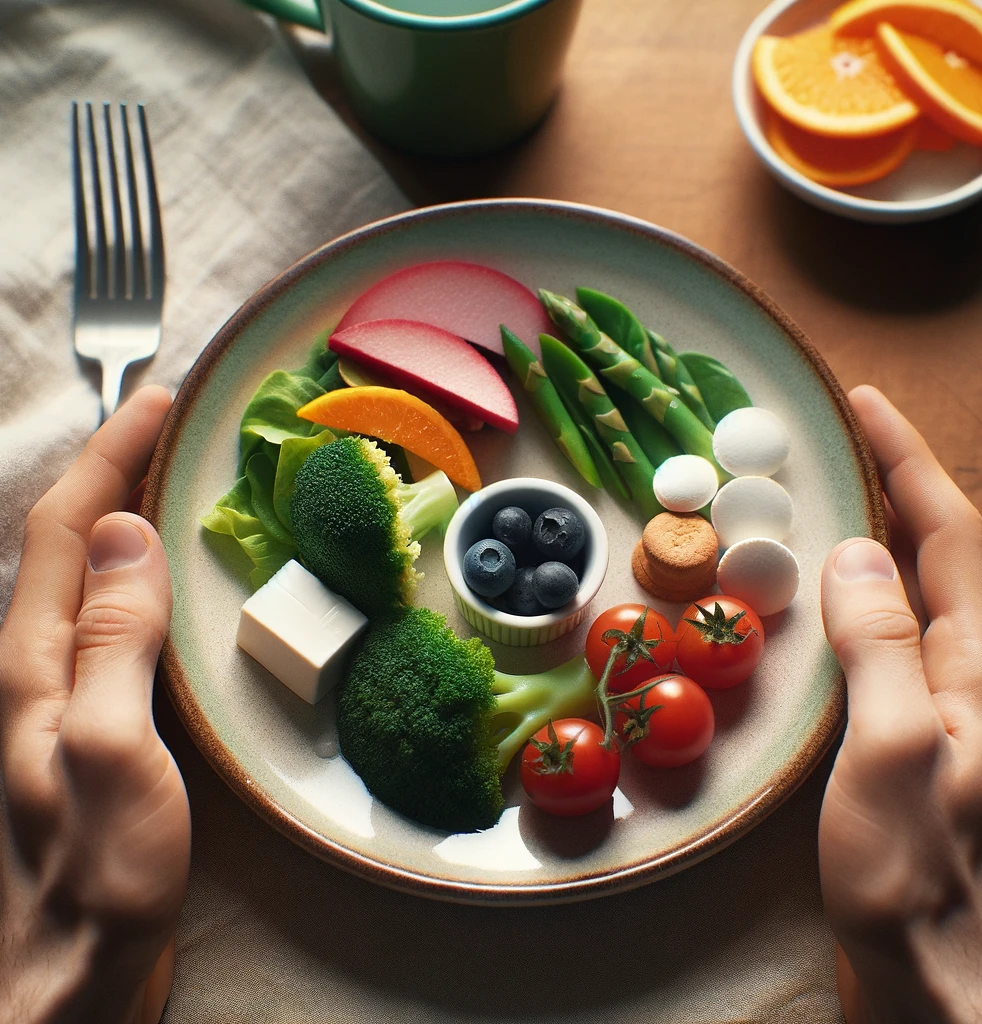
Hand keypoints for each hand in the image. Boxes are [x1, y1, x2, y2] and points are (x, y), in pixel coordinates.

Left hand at [0, 387, 188, 1023]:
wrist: (70, 981)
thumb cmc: (92, 879)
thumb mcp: (107, 754)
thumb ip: (112, 645)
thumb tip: (131, 539)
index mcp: (33, 662)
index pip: (72, 531)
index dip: (112, 458)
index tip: (160, 404)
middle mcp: (35, 666)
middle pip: (71, 543)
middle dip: (113, 470)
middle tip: (168, 426)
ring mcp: (59, 695)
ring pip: (90, 578)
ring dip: (125, 516)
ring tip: (171, 479)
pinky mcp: (91, 721)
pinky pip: (111, 621)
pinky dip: (139, 576)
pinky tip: (167, 580)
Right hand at [819, 385, 981, 1023]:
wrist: (928, 974)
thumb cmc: (910, 875)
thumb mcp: (893, 749)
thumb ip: (881, 646)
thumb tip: (857, 556)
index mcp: (977, 666)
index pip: (946, 534)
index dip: (905, 461)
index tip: (864, 407)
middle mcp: (971, 673)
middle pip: (938, 550)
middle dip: (897, 480)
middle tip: (844, 438)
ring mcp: (945, 700)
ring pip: (913, 588)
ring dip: (879, 528)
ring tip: (834, 492)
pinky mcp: (914, 725)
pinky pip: (889, 630)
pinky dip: (860, 587)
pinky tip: (830, 592)